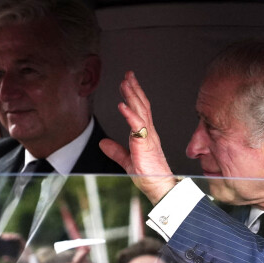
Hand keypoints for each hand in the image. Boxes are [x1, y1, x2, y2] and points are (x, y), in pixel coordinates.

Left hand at [99, 71, 176, 203]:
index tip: (127, 83)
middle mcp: (149, 133)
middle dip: (134, 89)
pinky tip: (123, 105)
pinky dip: (130, 114)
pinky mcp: (145, 144)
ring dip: (132, 96)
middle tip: (128, 75)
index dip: (134, 96)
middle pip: (142, 106)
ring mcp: (148, 137)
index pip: (141, 110)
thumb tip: (103, 143)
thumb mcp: (127, 161)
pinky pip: (137, 126)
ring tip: (125, 83)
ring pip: (140, 111)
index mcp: (146, 135)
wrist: (159, 187)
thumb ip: (116, 151)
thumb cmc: (149, 176)